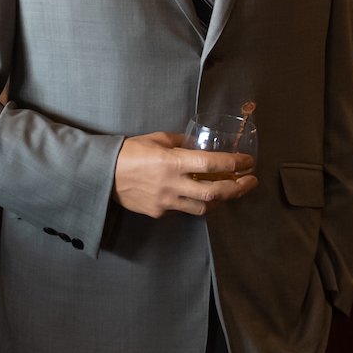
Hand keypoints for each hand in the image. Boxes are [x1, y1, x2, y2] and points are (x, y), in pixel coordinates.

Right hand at [113, 131, 258, 218]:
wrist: (102, 174)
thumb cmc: (129, 152)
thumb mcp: (157, 139)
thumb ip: (180, 142)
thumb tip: (198, 144)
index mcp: (173, 161)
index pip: (212, 164)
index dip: (234, 164)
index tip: (248, 162)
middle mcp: (173, 184)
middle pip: (215, 193)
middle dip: (238, 188)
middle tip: (251, 181)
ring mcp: (166, 202)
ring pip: (203, 208)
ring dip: (221, 201)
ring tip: (231, 192)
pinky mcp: (159, 212)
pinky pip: (183, 210)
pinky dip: (195, 204)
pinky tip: (199, 197)